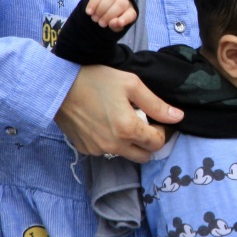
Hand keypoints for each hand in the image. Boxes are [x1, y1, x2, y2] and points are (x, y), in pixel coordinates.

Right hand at [55, 64, 182, 161]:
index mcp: (128, 130)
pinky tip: (104, 122)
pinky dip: (110, 141)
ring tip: (121, 119)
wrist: (58, 86)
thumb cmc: (96, 80)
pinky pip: (106, 151)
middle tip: (143, 123)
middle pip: (144, 156)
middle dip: (149, 142)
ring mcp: (98, 150)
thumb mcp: (131, 85)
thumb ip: (156, 104)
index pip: (157, 143)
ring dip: (129, 143)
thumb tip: (178, 117)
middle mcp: (114, 145)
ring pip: (125, 155)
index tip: (157, 119)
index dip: (162, 131)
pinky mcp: (85, 149)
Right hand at [86, 0, 135, 31]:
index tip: (119, 23)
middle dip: (109, 15)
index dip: (125, 18)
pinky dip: (93, 4)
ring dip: (101, 9)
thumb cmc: (112, 24)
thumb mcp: (115, 28)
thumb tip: (113, 23)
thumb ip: (116, 26)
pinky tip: (89, 12)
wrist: (102, 17)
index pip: (131, 14)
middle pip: (120, 4)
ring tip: (95, 19)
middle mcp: (124, 1)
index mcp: (130, 12)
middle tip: (101, 24)